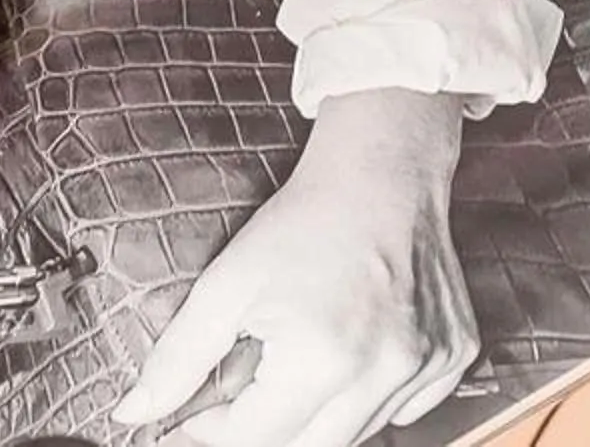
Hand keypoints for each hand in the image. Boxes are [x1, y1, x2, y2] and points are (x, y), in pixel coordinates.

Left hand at [113, 89, 475, 446]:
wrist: (383, 170)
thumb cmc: (305, 220)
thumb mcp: (227, 283)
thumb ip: (178, 357)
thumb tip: (135, 412)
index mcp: (325, 359)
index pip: (255, 441)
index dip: (215, 429)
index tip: (203, 408)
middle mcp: (384, 371)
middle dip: (267, 429)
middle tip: (247, 391)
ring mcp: (427, 365)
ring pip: (359, 435)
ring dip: (320, 415)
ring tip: (301, 359)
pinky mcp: (454, 354)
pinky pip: (407, 408)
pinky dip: (375, 398)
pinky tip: (354, 352)